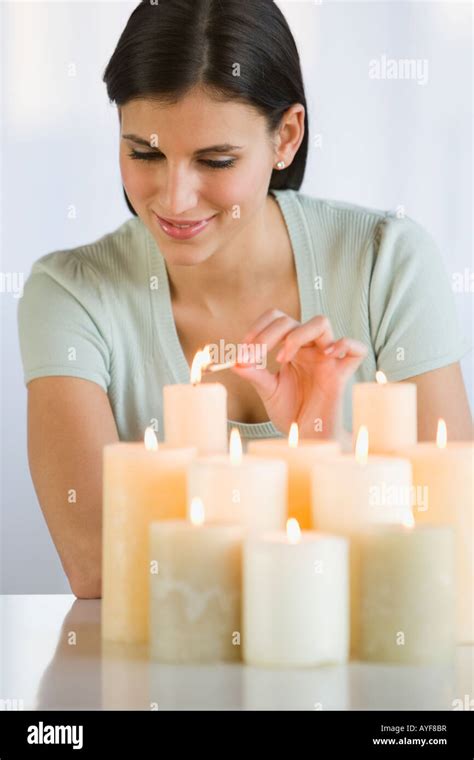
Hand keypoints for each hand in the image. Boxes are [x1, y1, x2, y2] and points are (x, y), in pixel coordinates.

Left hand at [230, 309, 367, 439]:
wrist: (306, 438)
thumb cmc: (291, 413)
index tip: (244, 349)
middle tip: (254, 355)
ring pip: (321, 322)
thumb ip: (254, 374)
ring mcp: (327, 359)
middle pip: (292, 320)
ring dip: (296, 334)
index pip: (278, 319)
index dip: (259, 327)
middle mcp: (309, 349)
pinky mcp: (342, 375)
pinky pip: (356, 349)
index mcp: (292, 349)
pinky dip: (344, 345)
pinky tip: (327, 355)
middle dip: (268, 334)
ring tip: (282, 358)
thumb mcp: (267, 391)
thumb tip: (234, 361)